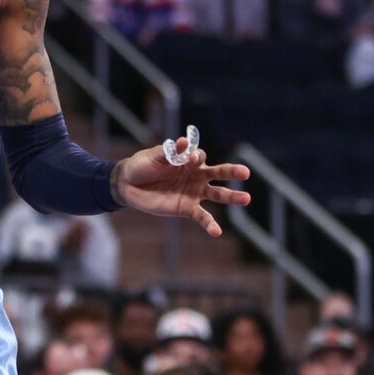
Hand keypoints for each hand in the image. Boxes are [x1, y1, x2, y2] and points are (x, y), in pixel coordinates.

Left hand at [111, 138, 250, 236]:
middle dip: (231, 172)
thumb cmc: (142, 165)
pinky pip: (202, 217)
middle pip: (218, 173)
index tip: (192, 159)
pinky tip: (217, 232)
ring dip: (231, 197)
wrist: (128, 185)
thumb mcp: (153, 156)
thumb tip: (183, 142)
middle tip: (245, 172)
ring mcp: (193, 192)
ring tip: (246, 199)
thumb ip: (169, 152)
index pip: (200, 157)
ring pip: (217, 194)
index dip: (197, 158)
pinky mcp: (187, 208)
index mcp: (188, 159)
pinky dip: (210, 225)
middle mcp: (196, 175)